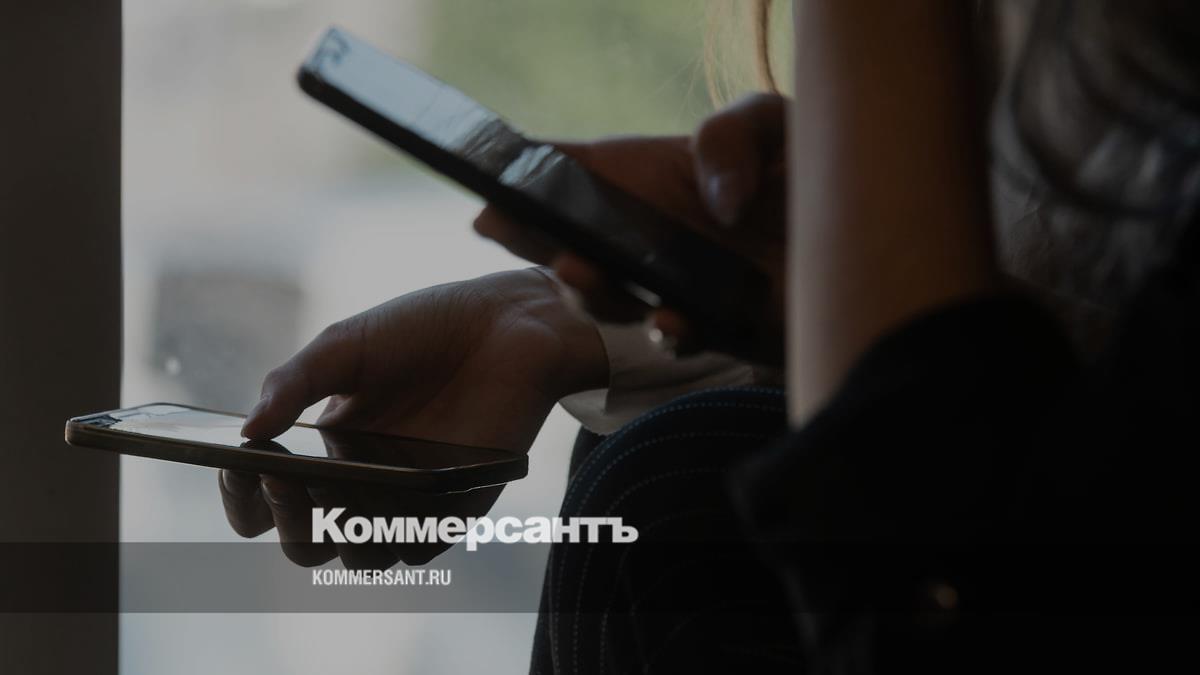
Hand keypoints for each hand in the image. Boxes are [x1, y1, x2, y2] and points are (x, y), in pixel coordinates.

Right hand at [220, 269, 606, 567]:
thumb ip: (294, 382)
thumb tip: (248, 430)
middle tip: (282, 476)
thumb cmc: (423, 329)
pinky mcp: (455, 508)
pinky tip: (390, 494)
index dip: (242, 495)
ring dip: (337, 535)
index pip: (266, 496)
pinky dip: (398, 533)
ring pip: (360, 557)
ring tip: (334, 488)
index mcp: (324, 447)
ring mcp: (409, 501)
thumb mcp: (346, 344)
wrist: (504, 322)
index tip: (236, 467)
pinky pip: (419, 547)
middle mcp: (362, 483)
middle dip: (284, 522)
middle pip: (306, 542)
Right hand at [473, 93, 787, 360]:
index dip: (523, 179)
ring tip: (580, 268)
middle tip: (503, 227)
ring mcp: (674, 282)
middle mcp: (650, 231)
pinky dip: (667, 330)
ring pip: (607, 295)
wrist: (871, 249)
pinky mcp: (713, 327)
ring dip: (588, 288)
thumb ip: (731, 135)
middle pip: (569, 237)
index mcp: (650, 173)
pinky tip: (674, 319)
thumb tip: (715, 203)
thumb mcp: (775, 124)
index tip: (488, 189)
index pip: (572, 171)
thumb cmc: (817, 171)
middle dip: (530, 236)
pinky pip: (673, 336)